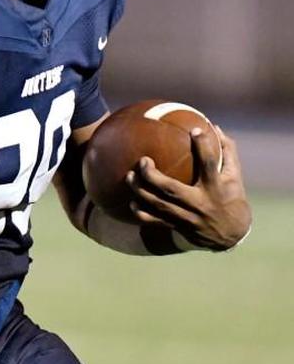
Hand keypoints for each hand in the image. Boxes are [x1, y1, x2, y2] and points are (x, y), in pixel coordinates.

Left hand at [127, 126, 251, 250]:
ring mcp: (187, 217)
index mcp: (216, 188)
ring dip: (140, 191)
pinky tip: (132, 201)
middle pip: (171, 189)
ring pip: (158, 205)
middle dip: (152, 175)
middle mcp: (200, 203)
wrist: (231, 236)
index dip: (203, 146)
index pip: (210, 164)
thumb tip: (213, 127)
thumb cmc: (232, 199)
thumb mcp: (234, 177)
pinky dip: (141, 212)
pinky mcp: (177, 227)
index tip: (193, 130)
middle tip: (142, 161)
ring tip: (130, 177)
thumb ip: (226, 152)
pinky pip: (154, 221)